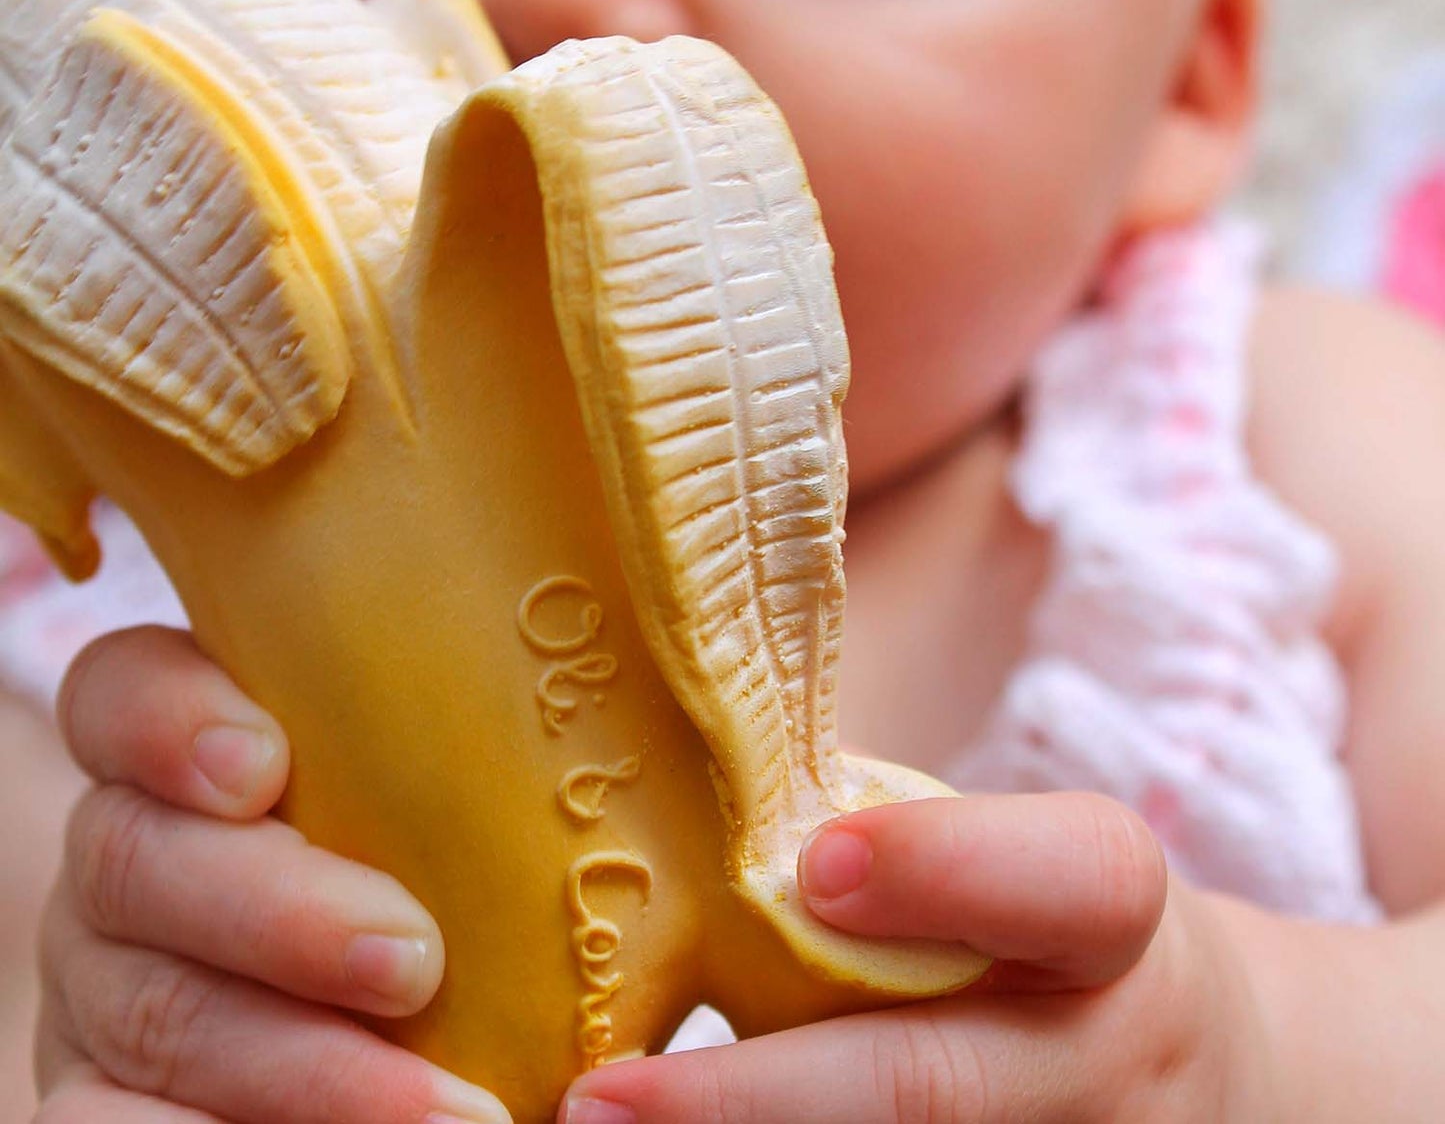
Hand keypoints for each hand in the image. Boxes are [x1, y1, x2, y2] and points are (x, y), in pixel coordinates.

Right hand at [33, 625, 510, 1123]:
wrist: (431, 1021)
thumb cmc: (474, 870)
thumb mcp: (464, 792)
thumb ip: (481, 745)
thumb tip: (618, 697)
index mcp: (195, 749)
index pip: (124, 691)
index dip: (168, 717)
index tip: (262, 764)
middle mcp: (135, 854)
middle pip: (134, 855)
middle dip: (274, 913)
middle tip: (412, 960)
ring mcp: (111, 981)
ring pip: (147, 1010)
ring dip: (297, 1067)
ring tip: (453, 1113)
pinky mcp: (105, 1095)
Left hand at [561, 792, 1273, 1122]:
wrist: (1188, 1069)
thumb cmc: (1043, 932)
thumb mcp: (1015, 862)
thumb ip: (885, 840)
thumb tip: (689, 815)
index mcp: (1112, 916)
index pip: (1073, 878)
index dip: (944, 868)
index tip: (811, 866)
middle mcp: (1113, 1061)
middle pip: (933, 1088)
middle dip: (749, 1098)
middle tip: (598, 1097)